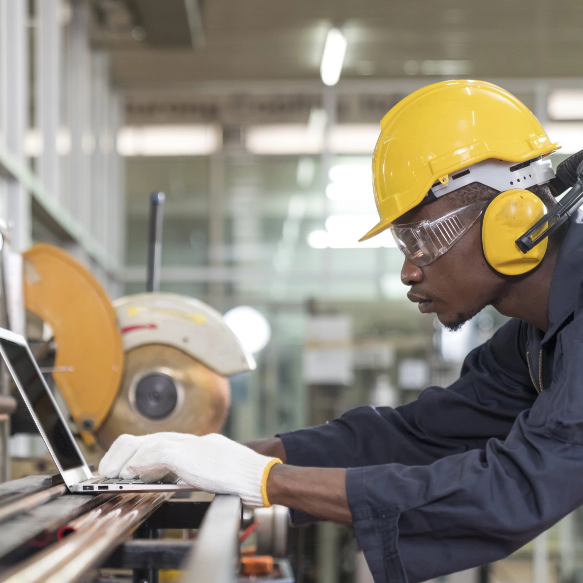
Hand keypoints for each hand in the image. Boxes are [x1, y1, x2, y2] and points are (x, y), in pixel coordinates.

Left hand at [100, 432, 280, 507]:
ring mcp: (189, 445)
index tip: (118, 466)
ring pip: (146, 443)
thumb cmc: (239, 477)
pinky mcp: (190, 455)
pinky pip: (157, 453)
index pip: (154, 441)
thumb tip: (166, 474)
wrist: (259, 475)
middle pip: (145, 438)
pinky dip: (140, 461)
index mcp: (193, 443)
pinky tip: (131, 472)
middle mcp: (188, 440)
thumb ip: (188, 468)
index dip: (131, 453)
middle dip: (120, 453)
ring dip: (124, 458)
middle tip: (106, 470)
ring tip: (112, 474)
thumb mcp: (209, 470)